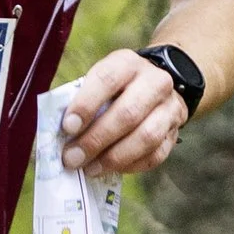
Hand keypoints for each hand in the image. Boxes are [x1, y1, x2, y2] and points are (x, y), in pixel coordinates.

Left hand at [59, 47, 186, 174]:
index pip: (107, 80)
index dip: (86, 105)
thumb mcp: (97, 81)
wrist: (154, 86)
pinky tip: (110, 169)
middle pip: (128, 114)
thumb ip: (80, 101)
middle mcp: (154, 82)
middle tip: (72, 158)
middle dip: (96, 140)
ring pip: (146, 137)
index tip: (67, 127)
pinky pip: (156, 154)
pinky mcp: (175, 131)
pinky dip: (131, 166)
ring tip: (89, 169)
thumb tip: (57, 134)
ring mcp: (170, 107)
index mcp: (127, 63)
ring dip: (114, 158)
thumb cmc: (114, 88)